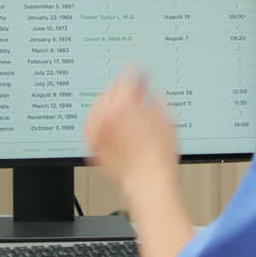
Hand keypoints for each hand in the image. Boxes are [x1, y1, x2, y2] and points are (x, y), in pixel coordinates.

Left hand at [84, 71, 178, 193]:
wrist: (147, 183)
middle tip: (131, 89)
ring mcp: (95, 130)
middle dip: (121, 87)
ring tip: (120, 105)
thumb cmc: (158, 157)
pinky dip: (98, 119)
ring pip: (98, 105)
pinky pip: (90, 124)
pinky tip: (106, 121)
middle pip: (110, 89)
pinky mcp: (91, 144)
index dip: (135, 73)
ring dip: (109, 101)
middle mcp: (105, 115)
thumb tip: (146, 88)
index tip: (139, 74)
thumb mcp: (165, 117)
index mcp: (124, 104)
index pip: (126, 77)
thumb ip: (153, 96)